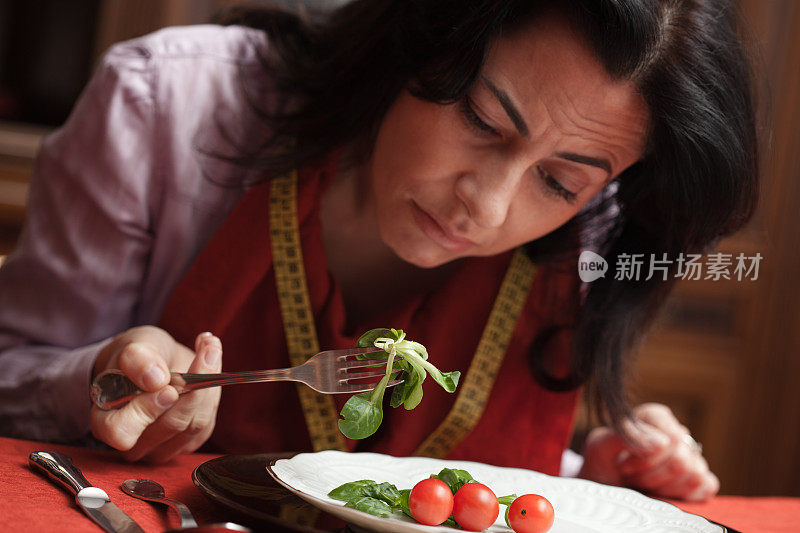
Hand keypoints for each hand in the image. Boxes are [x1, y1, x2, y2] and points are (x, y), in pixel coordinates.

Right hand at [90, 326, 221, 461]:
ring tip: (210, 349)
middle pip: (171, 425)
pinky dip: (214, 390)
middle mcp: (134, 442)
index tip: (167, 384)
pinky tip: (210, 362)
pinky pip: (207, 421)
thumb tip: (156, 380)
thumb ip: (137, 360)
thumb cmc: (138, 358)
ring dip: (209, 383)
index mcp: (106, 422)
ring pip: (195, 423)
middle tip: (207, 350)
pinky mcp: (188, 441)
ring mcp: (162, 447)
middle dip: (194, 386)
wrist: (154, 362)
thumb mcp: (134, 346)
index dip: (146, 410)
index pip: (122, 432)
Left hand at [578, 403, 718, 500]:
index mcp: (654, 418)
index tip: (624, 465)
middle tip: (629, 476)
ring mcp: (691, 456)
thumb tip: (663, 441)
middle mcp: (676, 433)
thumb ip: (627, 436)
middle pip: (682, 459)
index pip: (671, 436)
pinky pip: (707, 486)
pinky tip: (660, 492)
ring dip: (662, 487)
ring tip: (641, 483)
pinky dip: (682, 495)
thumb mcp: (600, 446)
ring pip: (695, 474)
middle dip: (650, 476)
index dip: (648, 457)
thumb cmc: (602, 462)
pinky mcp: (699, 478)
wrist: (602, 486)